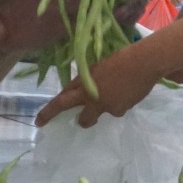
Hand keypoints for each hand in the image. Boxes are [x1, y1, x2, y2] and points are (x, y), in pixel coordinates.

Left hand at [35, 43, 161, 128]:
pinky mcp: (124, 109)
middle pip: (84, 119)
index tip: (38, 123)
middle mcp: (94, 100)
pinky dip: (121, 102)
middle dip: (83, 121)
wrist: (144, 63)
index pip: (61, 102)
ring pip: (103, 113)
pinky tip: (128, 91)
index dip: (48, 113)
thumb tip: (77, 93)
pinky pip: (119, 109)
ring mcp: (109, 107)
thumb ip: (85, 81)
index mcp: (84, 87)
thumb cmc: (119, 59)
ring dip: (106, 107)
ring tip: (118, 91)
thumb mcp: (96, 68)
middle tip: (80, 122)